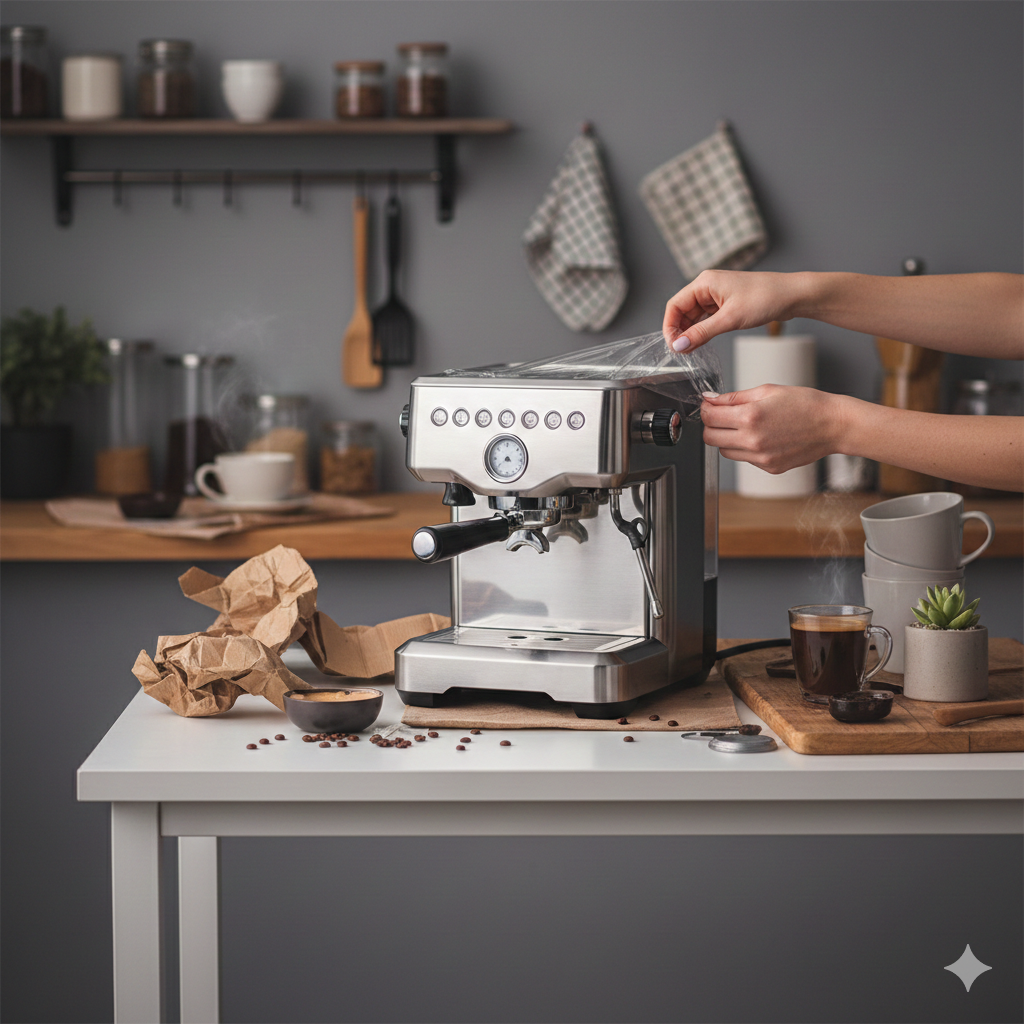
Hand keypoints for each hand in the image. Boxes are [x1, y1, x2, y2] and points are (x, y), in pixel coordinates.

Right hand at [663, 270, 807, 351]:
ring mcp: (717, 295)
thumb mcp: (729, 319)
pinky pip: (706, 318)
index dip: (669, 326)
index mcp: (705, 282)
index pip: (674, 305)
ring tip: (691, 350)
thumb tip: (680, 346)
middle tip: (681, 352)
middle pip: (682, 311)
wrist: (793, 295)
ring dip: (691, 333)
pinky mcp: (726, 303)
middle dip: (680, 332)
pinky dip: (702, 331)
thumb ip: (701, 333)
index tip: (672, 346)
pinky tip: (702, 342)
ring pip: (694, 316)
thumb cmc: (766, 297)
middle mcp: (708, 286)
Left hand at [700, 385, 844, 472]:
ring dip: (727, 438)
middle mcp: (752, 440)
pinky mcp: (768, 467)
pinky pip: (744, 459)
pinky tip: (762, 436)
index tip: (710, 405)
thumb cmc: (805, 404)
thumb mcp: (768, 391)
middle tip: (722, 416)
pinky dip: (745, 448)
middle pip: (710, 438)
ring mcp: (760, 458)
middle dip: (711, 425)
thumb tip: (710, 399)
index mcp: (750, 417)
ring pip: (725, 451)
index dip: (706, 409)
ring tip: (745, 425)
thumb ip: (734, 398)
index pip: (709, 417)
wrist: (833, 425)